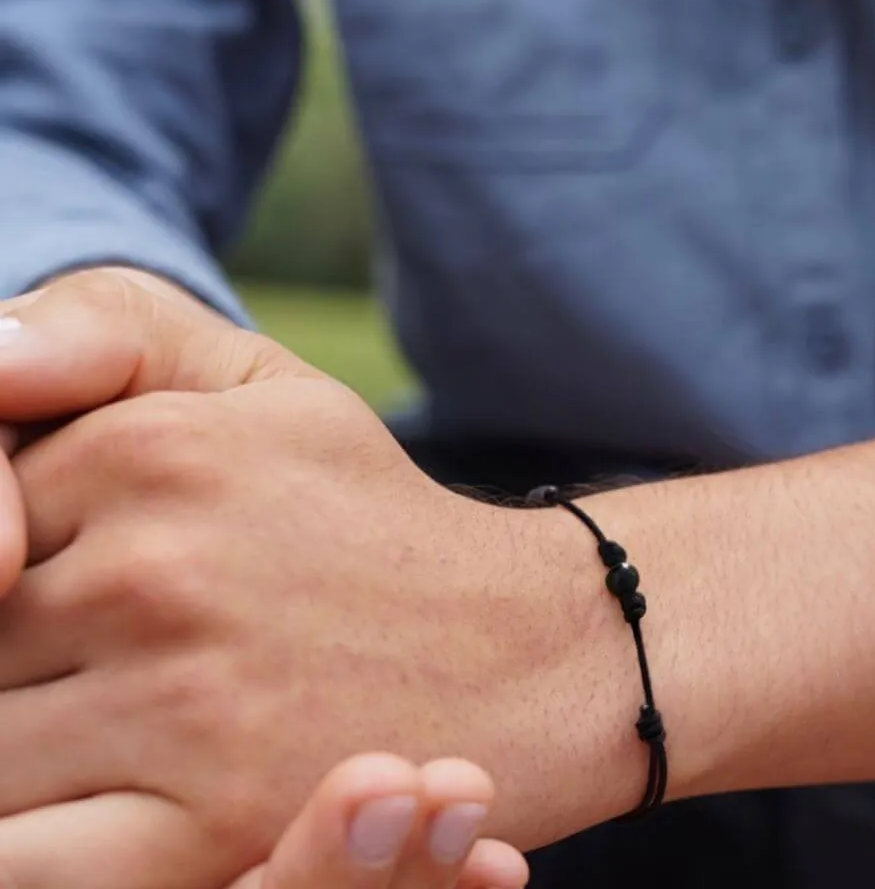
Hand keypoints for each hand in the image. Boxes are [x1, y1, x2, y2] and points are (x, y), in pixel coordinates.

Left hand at [0, 271, 622, 886]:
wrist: (527, 639)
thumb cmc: (366, 510)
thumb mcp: (255, 378)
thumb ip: (97, 335)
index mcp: (155, 449)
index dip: (14, 564)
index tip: (72, 597)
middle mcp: (157, 571)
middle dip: (20, 661)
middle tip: (96, 661)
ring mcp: (186, 703)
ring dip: (25, 749)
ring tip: (106, 723)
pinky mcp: (215, 827)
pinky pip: (32, 867)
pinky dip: (33, 847)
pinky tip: (94, 797)